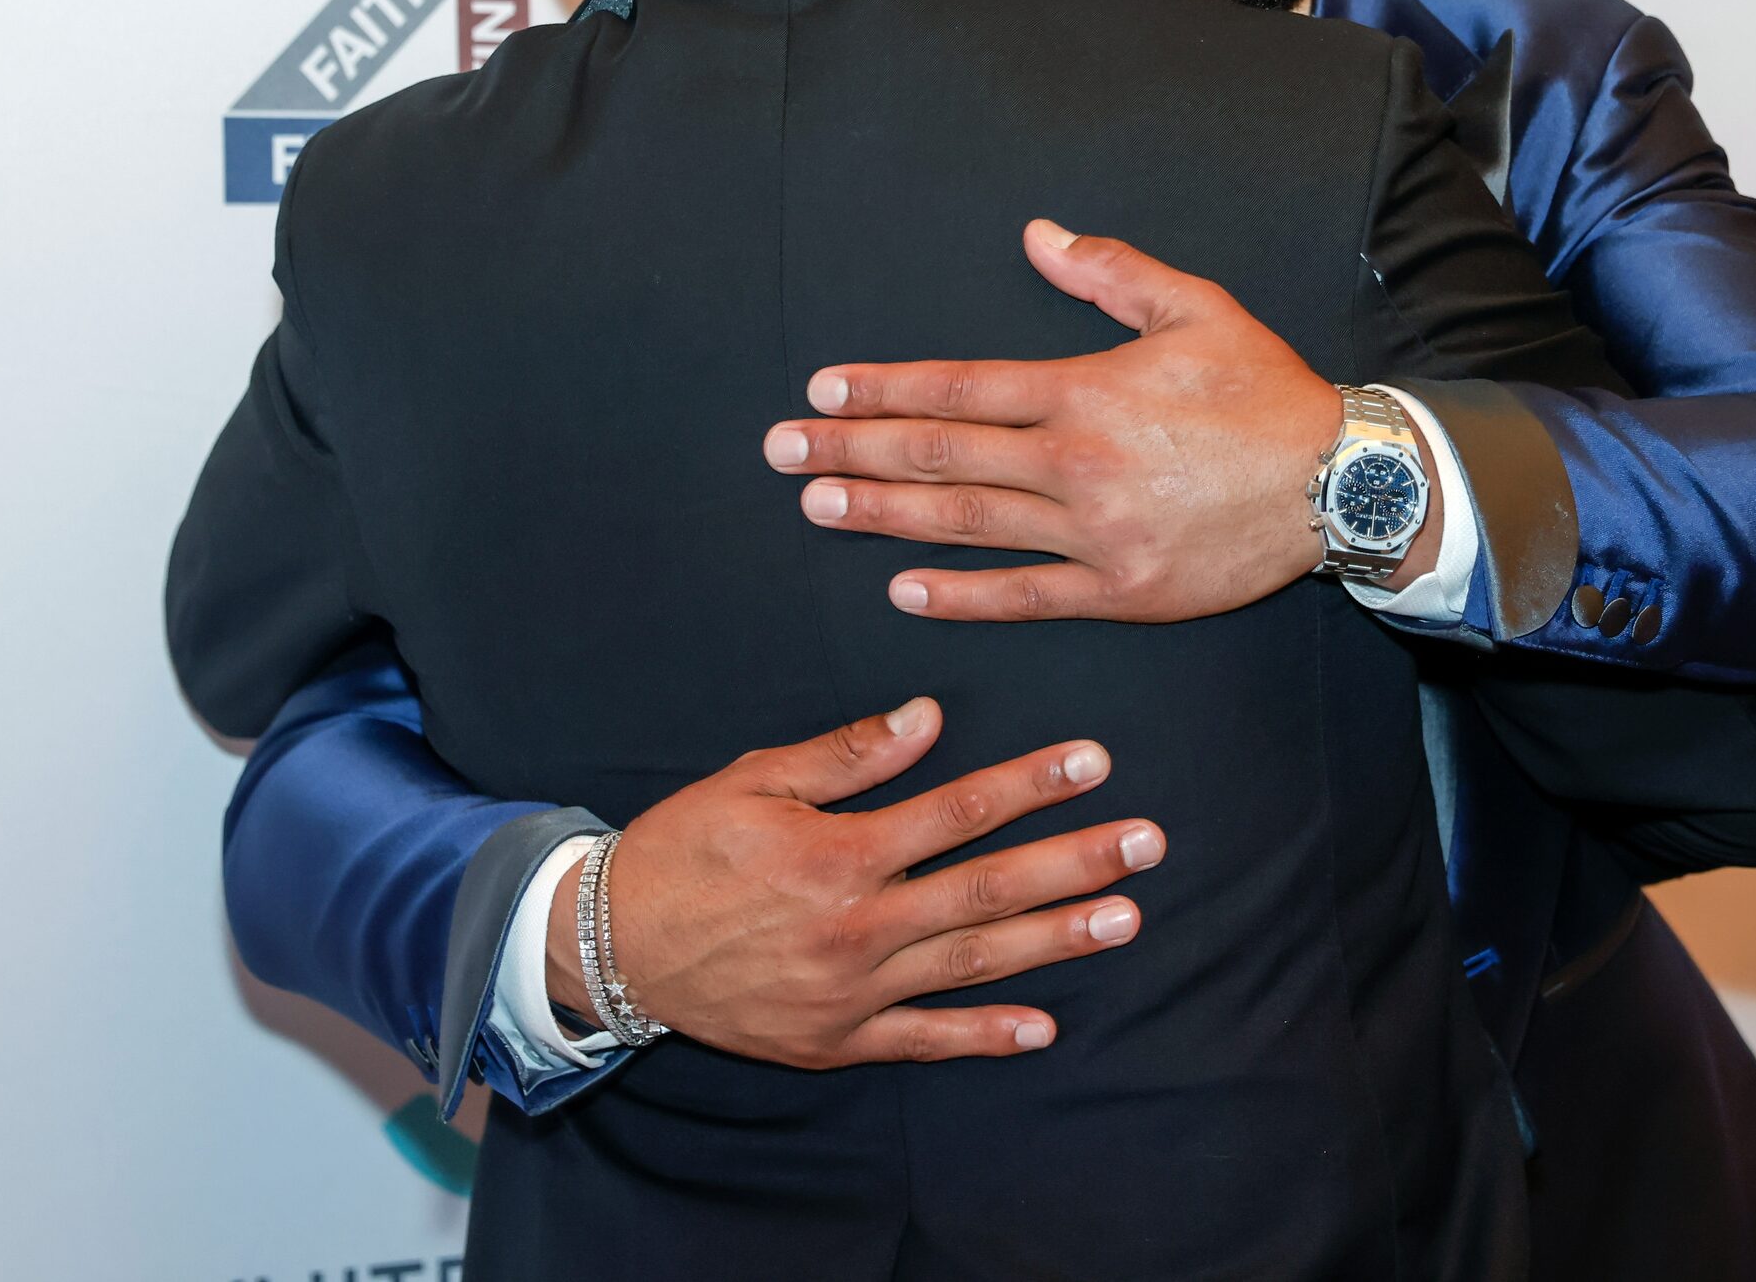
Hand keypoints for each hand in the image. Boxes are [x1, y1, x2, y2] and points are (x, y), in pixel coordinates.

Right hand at [545, 696, 1164, 1066]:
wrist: (607, 947)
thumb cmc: (682, 850)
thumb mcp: (753, 780)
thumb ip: (847, 754)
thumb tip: (928, 715)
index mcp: (837, 853)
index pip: (957, 810)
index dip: (1031, 782)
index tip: (1093, 760)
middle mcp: (855, 927)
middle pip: (986, 889)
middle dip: (1074, 862)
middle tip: (1147, 842)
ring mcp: (850, 992)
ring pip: (971, 963)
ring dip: (1054, 941)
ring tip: (1125, 918)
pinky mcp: (835, 1039)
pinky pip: (922, 1041)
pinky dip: (983, 1036)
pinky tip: (1043, 1027)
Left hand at [762, 220, 1441, 621]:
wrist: (1340, 482)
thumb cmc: (1267, 392)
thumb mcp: (1196, 307)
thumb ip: (1109, 272)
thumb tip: (1036, 236)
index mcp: (1087, 391)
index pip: (959, 388)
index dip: (883, 389)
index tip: (824, 388)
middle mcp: (1077, 464)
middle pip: (941, 455)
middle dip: (853, 448)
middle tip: (782, 449)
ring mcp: (1094, 534)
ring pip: (965, 522)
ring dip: (883, 513)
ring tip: (817, 504)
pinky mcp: (1120, 588)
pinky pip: (1023, 595)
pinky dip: (960, 593)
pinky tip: (904, 584)